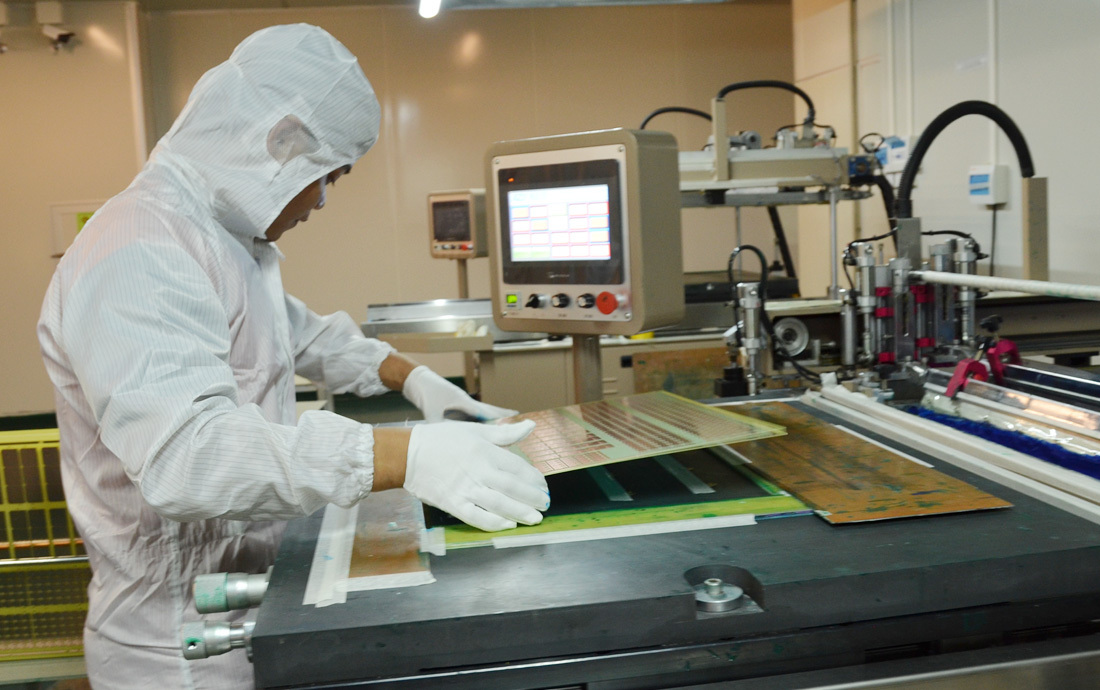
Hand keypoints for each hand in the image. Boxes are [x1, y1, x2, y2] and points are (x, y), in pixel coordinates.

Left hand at [402, 365, 516, 422]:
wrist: (418, 381)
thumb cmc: (427, 394)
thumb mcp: (432, 414)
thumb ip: (442, 429)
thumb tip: (449, 445)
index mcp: (465, 403)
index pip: (488, 413)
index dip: (502, 420)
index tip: (516, 424)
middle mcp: (468, 402)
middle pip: (490, 411)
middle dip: (504, 417)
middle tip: (519, 421)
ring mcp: (463, 404)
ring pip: (483, 413)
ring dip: (494, 419)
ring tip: (507, 426)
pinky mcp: (457, 407)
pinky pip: (473, 416)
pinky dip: (481, 422)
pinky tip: (483, 429)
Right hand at [404, 419, 548, 530]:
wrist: (408, 454)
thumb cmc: (442, 439)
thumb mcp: (475, 430)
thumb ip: (505, 433)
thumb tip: (531, 426)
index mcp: (485, 452)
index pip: (518, 468)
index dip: (534, 479)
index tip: (544, 486)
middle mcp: (478, 471)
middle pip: (512, 488)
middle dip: (532, 498)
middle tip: (545, 505)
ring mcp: (465, 489)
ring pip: (499, 504)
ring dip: (519, 513)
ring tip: (535, 519)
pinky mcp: (452, 504)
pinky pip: (476, 517)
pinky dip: (494, 523)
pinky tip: (508, 526)